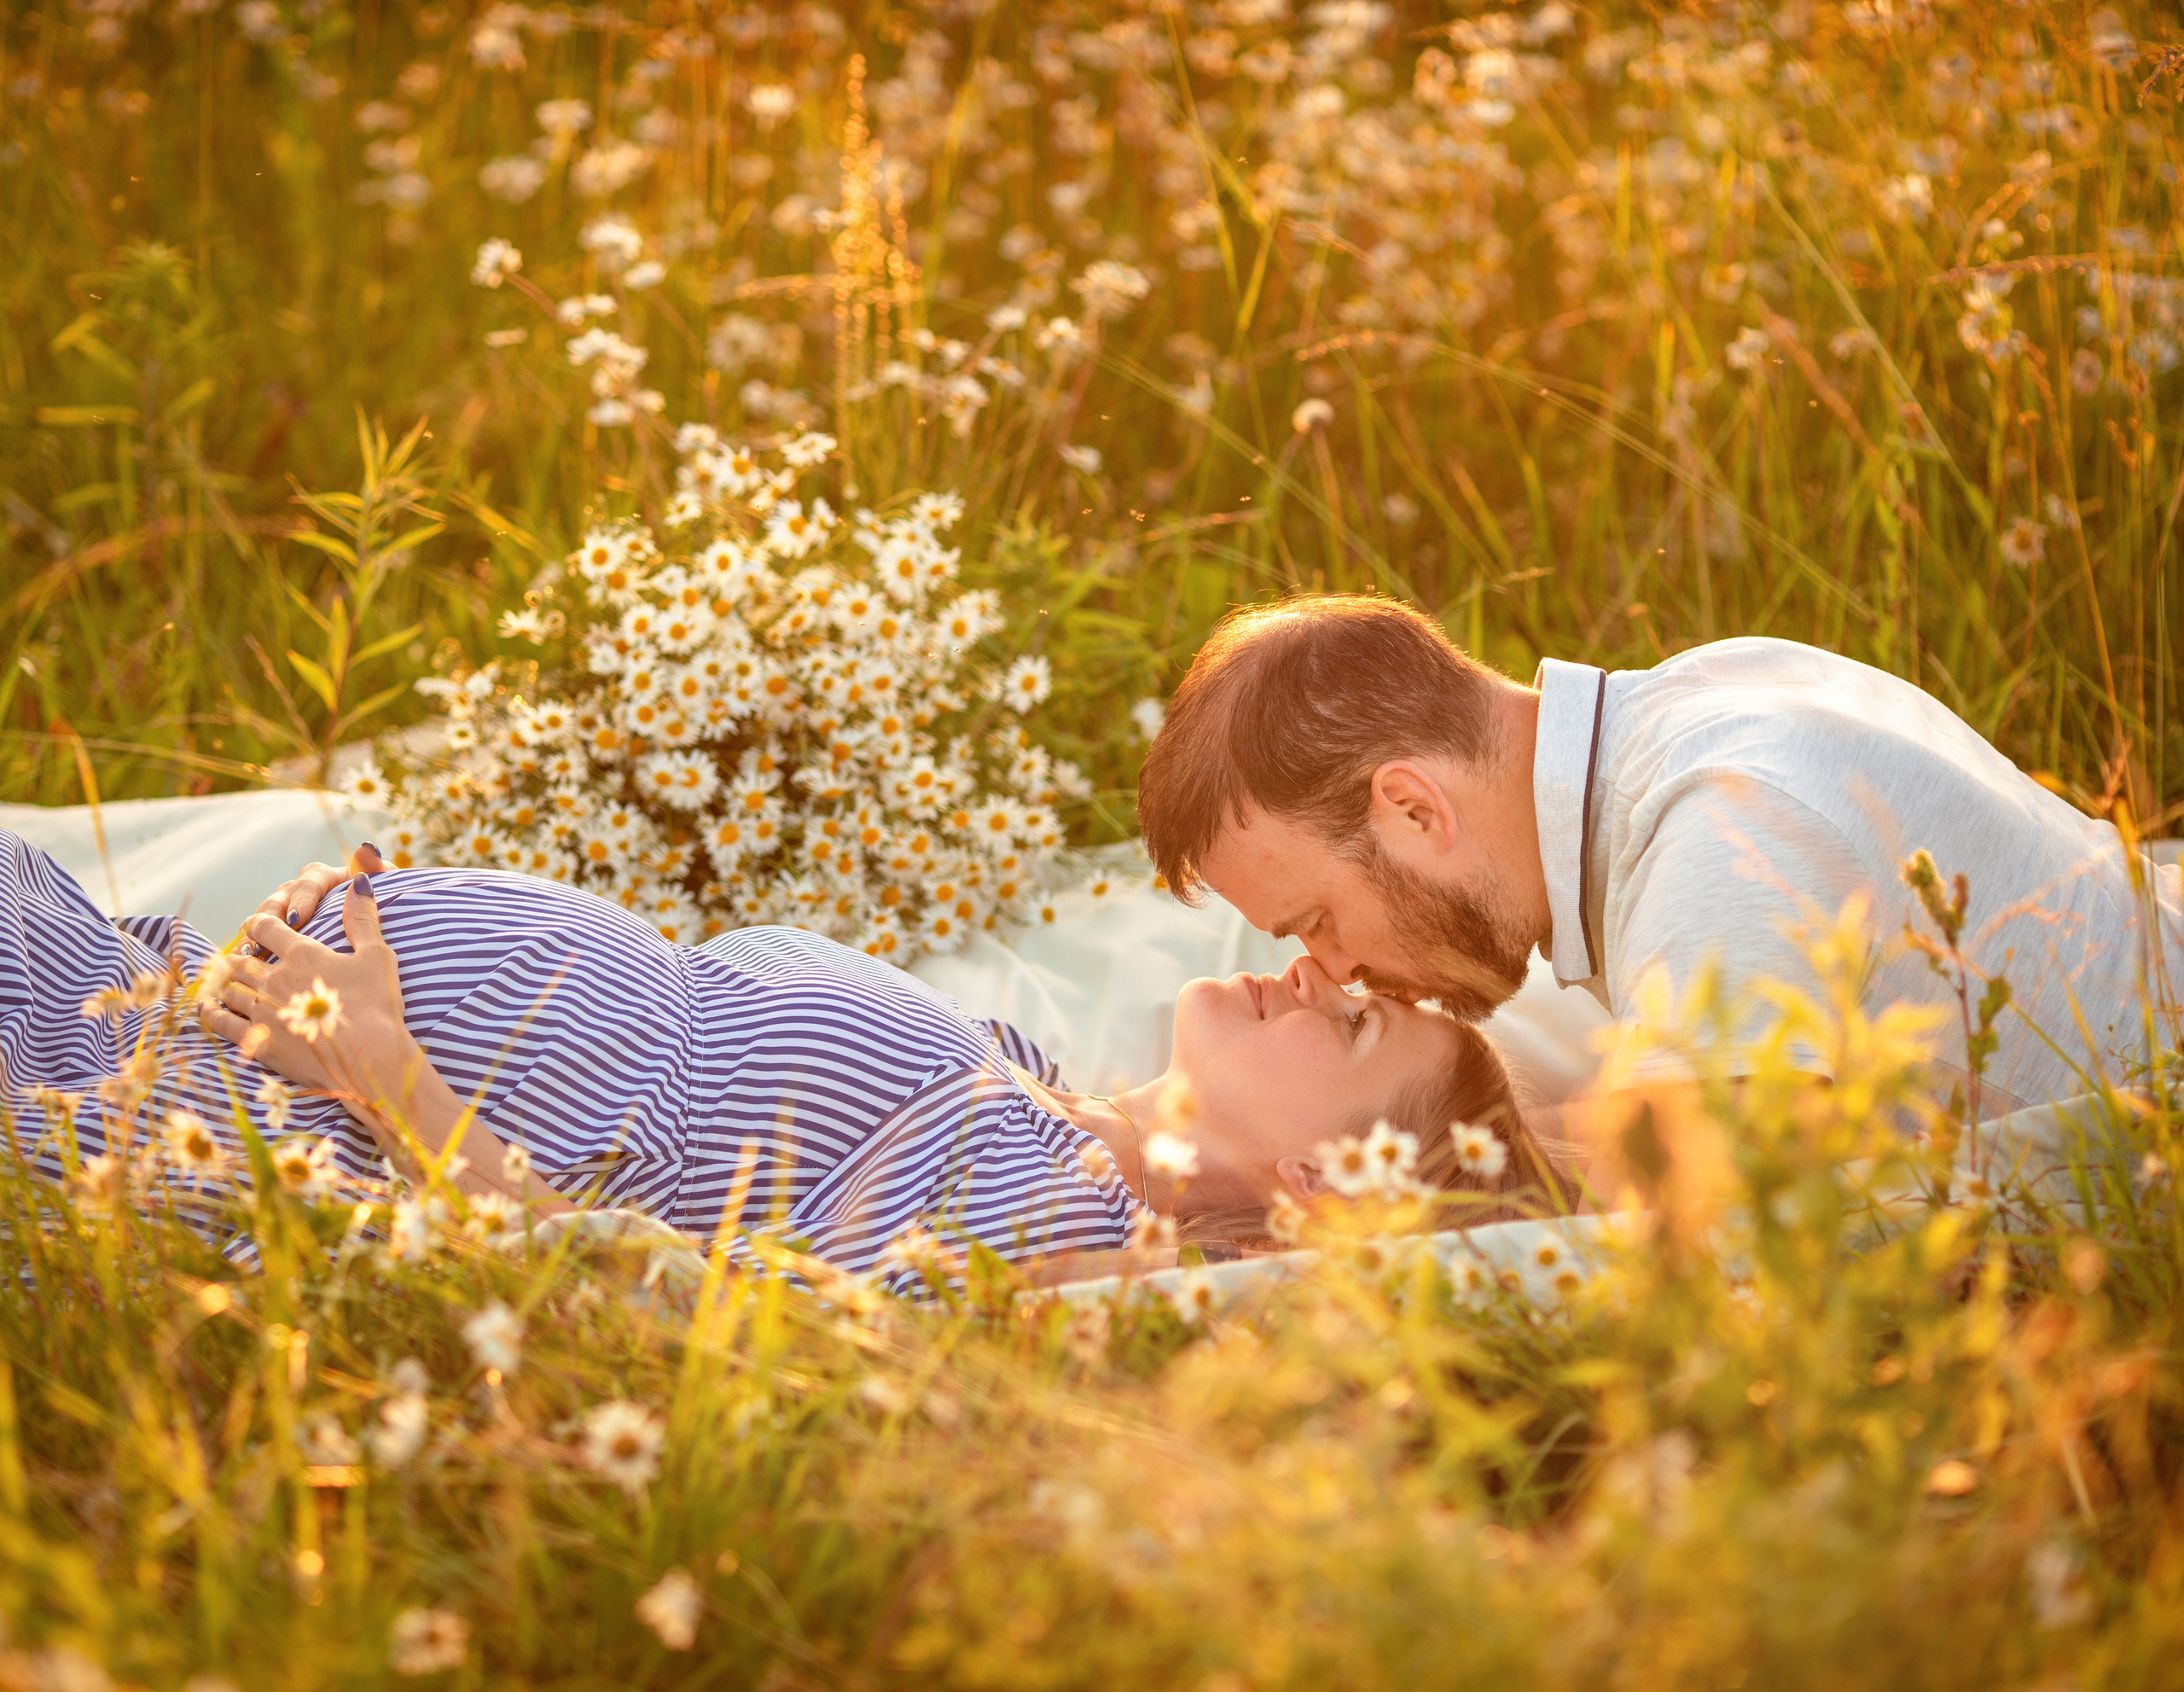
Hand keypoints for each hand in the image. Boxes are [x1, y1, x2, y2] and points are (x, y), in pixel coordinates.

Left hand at [202, 873, 409, 1102]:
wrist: (371, 1059)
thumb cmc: (378, 1007)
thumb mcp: (378, 956)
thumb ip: (363, 918)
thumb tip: (359, 880)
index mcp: (303, 954)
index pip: (266, 927)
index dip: (260, 924)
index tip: (258, 925)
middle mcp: (275, 978)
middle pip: (241, 959)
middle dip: (237, 955)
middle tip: (237, 955)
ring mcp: (262, 1010)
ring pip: (228, 988)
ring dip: (223, 983)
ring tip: (221, 981)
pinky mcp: (257, 1040)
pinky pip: (221, 1021)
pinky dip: (211, 1011)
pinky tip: (208, 1008)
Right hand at [236, 841, 386, 956]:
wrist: (382, 928)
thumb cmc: (384, 903)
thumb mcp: (386, 886)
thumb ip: (376, 869)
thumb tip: (367, 849)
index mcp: (324, 878)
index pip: (309, 883)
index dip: (301, 900)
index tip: (297, 919)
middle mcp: (301, 891)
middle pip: (280, 899)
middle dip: (271, 918)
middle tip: (265, 935)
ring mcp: (288, 911)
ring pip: (265, 918)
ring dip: (255, 934)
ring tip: (249, 951)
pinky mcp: (281, 933)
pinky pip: (263, 938)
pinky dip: (254, 948)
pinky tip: (246, 963)